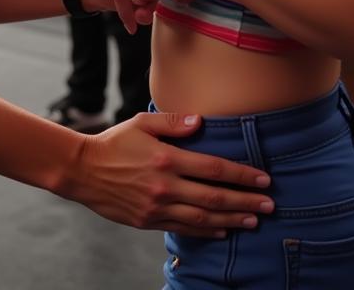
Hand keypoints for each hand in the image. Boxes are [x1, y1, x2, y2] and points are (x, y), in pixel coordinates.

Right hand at [61, 111, 272, 234]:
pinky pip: (184, 228)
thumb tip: (200, 122)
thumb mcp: (141, 123)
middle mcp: (166, 186)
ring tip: (254, 220)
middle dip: (246, 201)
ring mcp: (158, 207)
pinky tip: (222, 231)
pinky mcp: (149, 221)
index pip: (214, 169)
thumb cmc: (114, 142)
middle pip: (215, 197)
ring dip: (232, 220)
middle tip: (270, 204)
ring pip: (204, 218)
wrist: (83, 171)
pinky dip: (207, 232)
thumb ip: (172, 122)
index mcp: (167, 159)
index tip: (263, 179)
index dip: (242, 175)